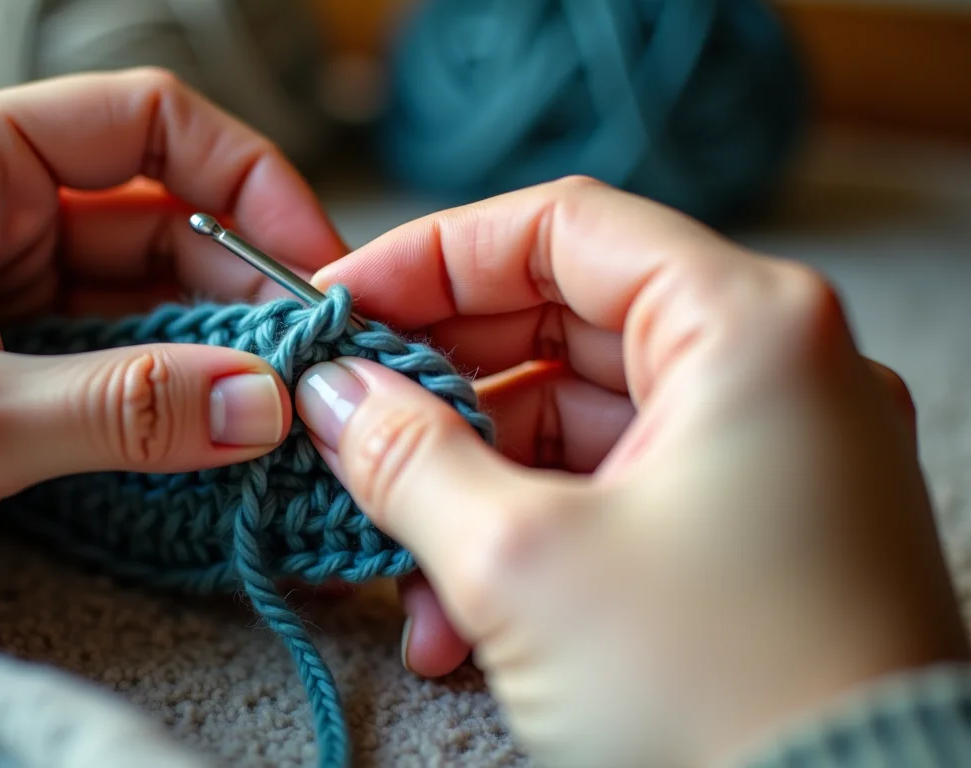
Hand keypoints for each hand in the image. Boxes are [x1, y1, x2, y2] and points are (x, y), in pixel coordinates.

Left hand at [0, 69, 346, 589]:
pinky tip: (228, 422)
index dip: (250, 185)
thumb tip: (268, 407)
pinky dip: (181, 380)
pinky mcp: (20, 338)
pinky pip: (127, 341)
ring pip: (156, 283)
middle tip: (315, 367)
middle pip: (168, 211)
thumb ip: (125, 410)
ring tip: (286, 405)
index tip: (316, 270)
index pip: (149, 122)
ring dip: (223, 340)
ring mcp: (12, 269)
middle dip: (248, 284)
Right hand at [293, 177, 969, 767]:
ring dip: (472, 491)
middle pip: (564, 324)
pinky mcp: (754, 533)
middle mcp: (775, 370)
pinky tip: (454, 624)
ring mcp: (771, 455)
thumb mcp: (521, 563)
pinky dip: (530, 540)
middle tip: (346, 424)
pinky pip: (615, 496)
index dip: (432, 257)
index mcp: (749, 326)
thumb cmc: (716, 692)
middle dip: (441, 389)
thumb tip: (331, 391)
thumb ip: (406, 454)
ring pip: (578, 425)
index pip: (562, 227)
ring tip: (394, 574)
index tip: (342, 307)